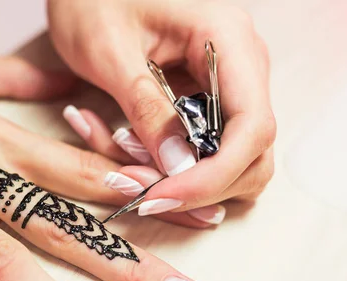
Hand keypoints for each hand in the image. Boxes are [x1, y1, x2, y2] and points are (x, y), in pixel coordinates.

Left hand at [48, 0, 275, 220]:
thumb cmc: (94, 1)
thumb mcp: (109, 53)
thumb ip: (147, 108)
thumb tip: (178, 168)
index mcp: (227, 39)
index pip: (252, 126)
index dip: (213, 174)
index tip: (163, 195)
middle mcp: (241, 65)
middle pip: (250, 154)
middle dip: (195, 184)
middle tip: (137, 188)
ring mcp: (229, 85)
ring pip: (229, 160)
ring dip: (181, 178)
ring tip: (125, 162)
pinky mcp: (208, 99)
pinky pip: (203, 149)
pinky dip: (169, 163)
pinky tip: (128, 144)